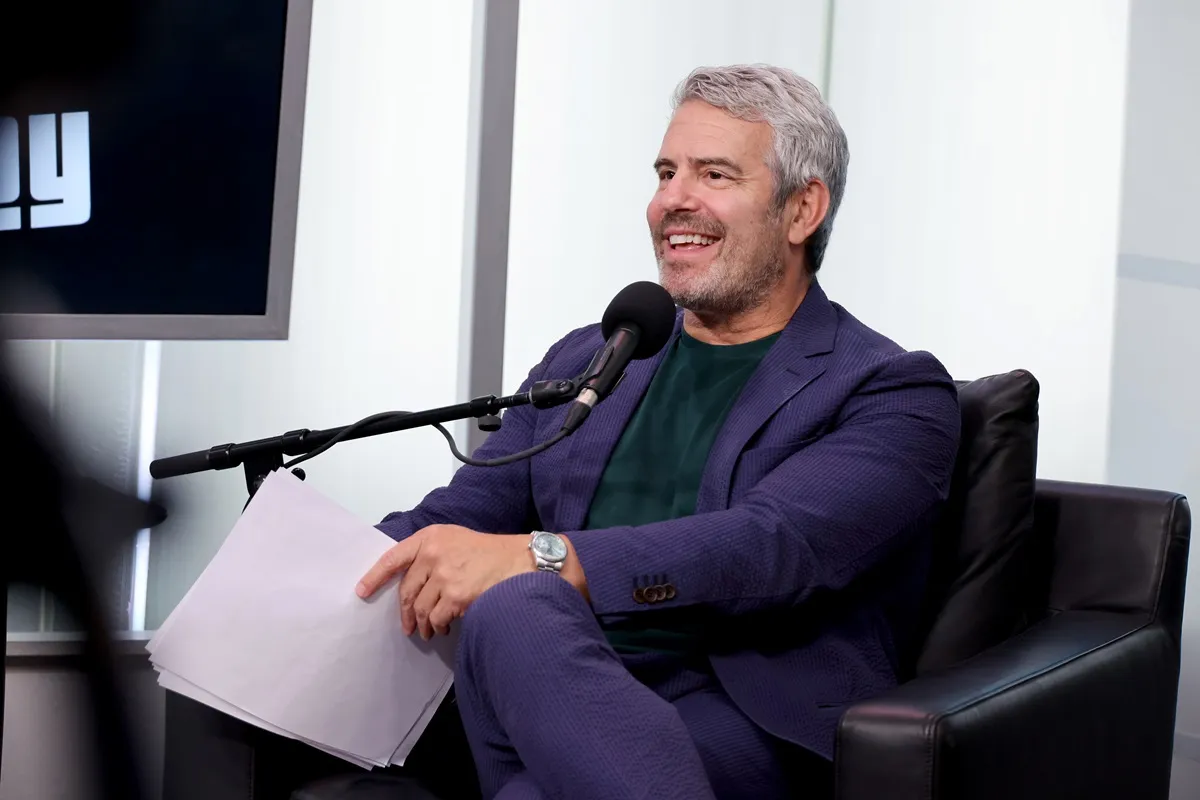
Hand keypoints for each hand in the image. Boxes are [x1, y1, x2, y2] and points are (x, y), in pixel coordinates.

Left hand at [355, 525, 531, 638]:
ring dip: (421, 624)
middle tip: (407, 626)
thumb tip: (410, 581)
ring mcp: (444, 575)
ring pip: (420, 608)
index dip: (375, 577)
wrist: (519, 560)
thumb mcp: (454, 539)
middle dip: (404, 612)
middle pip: (406, 591)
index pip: (393, 558)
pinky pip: (437, 618)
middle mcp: (433, 553)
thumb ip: (430, 553)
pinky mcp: (456, 595)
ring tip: (427, 631)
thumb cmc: (488, 551)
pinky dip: (438, 627)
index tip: (361, 592)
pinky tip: (443, 629)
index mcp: (430, 537)